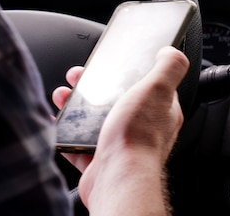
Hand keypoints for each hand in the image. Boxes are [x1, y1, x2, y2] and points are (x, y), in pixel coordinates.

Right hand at [52, 46, 188, 214]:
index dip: (126, 71)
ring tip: (63, 95)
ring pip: (93, 119)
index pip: (146, 85)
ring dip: (76, 105)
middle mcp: (140, 128)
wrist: (117, 179)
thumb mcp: (158, 89)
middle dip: (92, 86)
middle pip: (114, 99)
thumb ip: (168, 67)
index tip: (110, 62)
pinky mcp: (97, 158)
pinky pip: (77, 141)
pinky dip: (65, 130)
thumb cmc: (138, 138)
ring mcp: (117, 144)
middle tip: (78, 77)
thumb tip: (172, 52)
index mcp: (158, 111)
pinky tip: (57, 121)